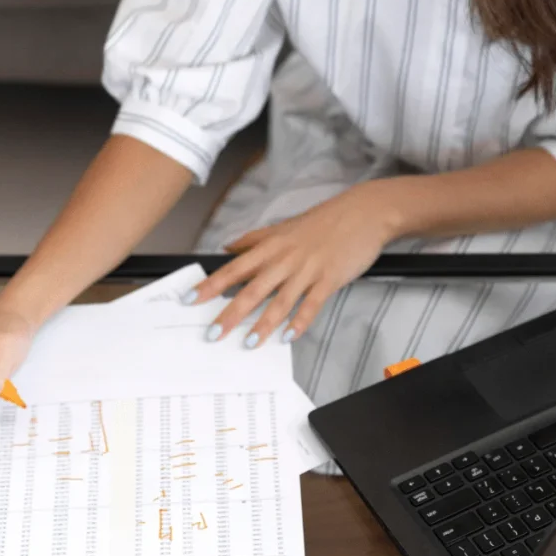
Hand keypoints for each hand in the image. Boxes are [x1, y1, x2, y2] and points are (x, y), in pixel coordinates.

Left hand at [186, 180, 401, 345]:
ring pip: (281, 301)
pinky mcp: (330, 279)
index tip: (191, 299)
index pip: (235, 267)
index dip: (212, 284)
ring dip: (263, 324)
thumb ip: (255, 240)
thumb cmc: (325, 220)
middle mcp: (286, 258)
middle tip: (213, 333)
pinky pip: (312, 304)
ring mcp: (308, 269)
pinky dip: (300, 321)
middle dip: (231, 313)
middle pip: (253, 289)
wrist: (364, 213)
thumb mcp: (284, 226)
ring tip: (248, 343)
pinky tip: (289, 337)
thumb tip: (229, 248)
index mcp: (272, 245)